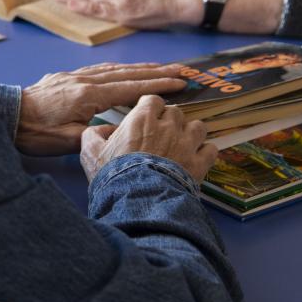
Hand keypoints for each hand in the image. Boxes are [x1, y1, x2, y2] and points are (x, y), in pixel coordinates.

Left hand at [17, 62, 188, 155]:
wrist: (6, 115)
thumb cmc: (36, 133)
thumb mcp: (70, 141)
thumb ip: (99, 135)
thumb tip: (125, 132)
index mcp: (89, 95)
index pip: (131, 88)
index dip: (158, 85)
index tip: (180, 83)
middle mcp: (85, 80)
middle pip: (127, 73)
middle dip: (156, 72)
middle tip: (180, 70)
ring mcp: (75, 75)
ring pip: (114, 68)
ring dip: (138, 67)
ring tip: (159, 67)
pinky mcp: (66, 77)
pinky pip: (98, 68)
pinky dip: (117, 68)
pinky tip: (123, 69)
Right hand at [80, 96, 217, 184]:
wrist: (138, 201)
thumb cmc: (113, 176)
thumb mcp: (90, 153)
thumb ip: (92, 135)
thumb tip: (100, 131)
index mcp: (142, 119)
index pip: (153, 100)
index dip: (151, 108)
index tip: (148, 117)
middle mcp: (167, 126)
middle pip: (176, 112)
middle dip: (171, 121)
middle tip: (163, 135)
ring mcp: (186, 143)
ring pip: (197, 126)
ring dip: (191, 133)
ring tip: (183, 144)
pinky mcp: (199, 163)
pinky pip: (211, 149)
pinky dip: (205, 152)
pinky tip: (197, 159)